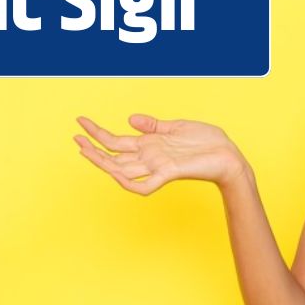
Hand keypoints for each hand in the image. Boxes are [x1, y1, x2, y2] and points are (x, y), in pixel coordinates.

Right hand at [73, 114, 247, 193]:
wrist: (229, 155)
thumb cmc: (207, 142)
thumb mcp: (177, 126)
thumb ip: (153, 125)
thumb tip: (131, 119)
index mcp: (149, 145)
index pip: (116, 141)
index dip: (97, 133)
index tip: (80, 121)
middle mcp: (149, 157)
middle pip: (113, 157)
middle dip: (93, 148)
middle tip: (75, 138)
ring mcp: (157, 167)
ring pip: (122, 170)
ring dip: (102, 162)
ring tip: (85, 150)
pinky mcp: (170, 173)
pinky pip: (144, 185)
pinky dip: (129, 182)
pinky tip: (115, 173)